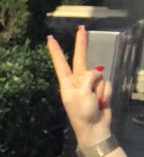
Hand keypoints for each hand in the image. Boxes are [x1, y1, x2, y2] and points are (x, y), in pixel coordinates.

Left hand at [47, 25, 110, 145]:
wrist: (94, 128)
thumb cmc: (82, 113)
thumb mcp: (81, 94)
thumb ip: (88, 78)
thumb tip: (98, 70)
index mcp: (67, 83)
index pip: (61, 63)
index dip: (56, 50)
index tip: (49, 38)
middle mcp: (78, 82)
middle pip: (81, 58)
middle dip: (81, 43)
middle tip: (81, 27)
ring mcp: (90, 85)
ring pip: (99, 75)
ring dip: (99, 89)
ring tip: (94, 101)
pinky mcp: (101, 89)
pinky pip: (107, 84)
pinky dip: (106, 94)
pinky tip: (101, 103)